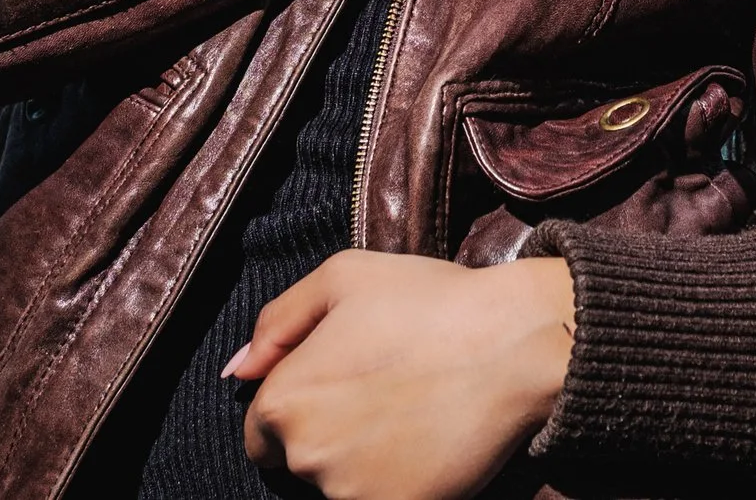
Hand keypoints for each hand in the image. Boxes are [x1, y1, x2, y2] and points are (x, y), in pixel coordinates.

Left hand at [229, 250, 575, 498]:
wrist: (516, 345)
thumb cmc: (431, 302)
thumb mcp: (344, 277)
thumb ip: (278, 321)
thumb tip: (238, 371)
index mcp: (284, 400)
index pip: (260, 432)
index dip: (298, 408)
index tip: (342, 388)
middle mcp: (307, 456)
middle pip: (299, 463)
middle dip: (328, 436)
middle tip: (381, 397)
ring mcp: (352, 493)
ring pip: (340, 487)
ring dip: (362, 464)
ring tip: (409, 416)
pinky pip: (382, 499)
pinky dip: (399, 483)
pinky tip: (428, 446)